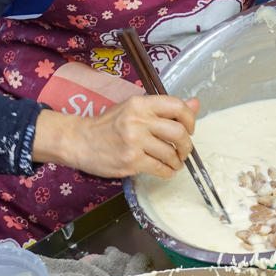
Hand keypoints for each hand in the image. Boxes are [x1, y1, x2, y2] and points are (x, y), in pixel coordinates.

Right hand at [35, 95, 199, 178]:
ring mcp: (134, 142)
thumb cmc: (107, 125)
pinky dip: (167, 172)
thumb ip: (163, 108)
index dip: (190, 119)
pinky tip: (165, 171)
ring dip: (177, 161)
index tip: (189, 129)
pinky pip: (159, 169)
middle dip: (187, 146)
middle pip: (178, 133)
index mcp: (140, 104)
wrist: (80, 141)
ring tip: (173, 163)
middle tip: (184, 151)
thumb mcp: (134, 109)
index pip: (177, 106)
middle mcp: (138, 120)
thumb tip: (195, 104)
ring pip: (170, 154)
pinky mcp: (130, 161)